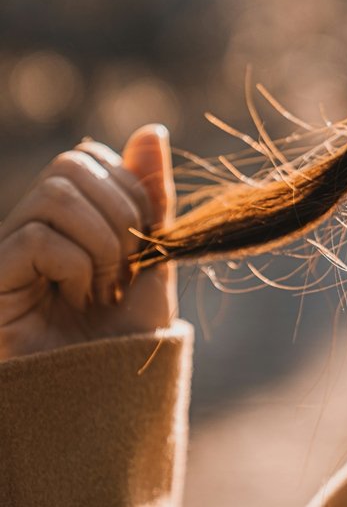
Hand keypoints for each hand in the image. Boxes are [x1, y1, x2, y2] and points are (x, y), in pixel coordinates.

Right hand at [0, 125, 176, 359]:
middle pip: (73, 163)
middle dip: (121, 215)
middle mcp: (31, 224)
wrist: (107, 396)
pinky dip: (77, 267)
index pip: (92, 156)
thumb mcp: (154, 257)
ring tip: (101, 290)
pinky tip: (76, 300)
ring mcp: (7, 249)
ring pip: (57, 194)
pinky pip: (37, 237)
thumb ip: (151, 197)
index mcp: (69, 216)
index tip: (144, 246)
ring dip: (102, 244)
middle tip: (124, 271)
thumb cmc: (128, 333)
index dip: (132, 193)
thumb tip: (152, 130)